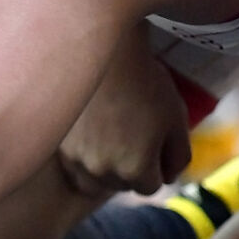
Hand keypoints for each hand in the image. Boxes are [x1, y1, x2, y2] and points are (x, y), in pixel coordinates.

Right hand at [56, 35, 190, 196]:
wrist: (107, 53)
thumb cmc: (146, 83)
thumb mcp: (177, 118)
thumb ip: (178, 156)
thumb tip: (169, 177)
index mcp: (134, 169)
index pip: (151, 186)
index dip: (158, 164)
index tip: (156, 141)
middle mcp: (101, 171)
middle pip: (122, 185)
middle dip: (133, 167)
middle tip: (135, 133)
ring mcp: (76, 160)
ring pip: (94, 181)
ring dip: (106, 168)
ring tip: (114, 138)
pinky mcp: (59, 145)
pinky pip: (74, 166)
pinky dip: (85, 158)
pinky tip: (94, 134)